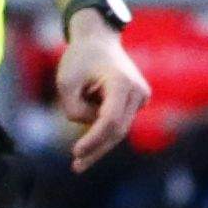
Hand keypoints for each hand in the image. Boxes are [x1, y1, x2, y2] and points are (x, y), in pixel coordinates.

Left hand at [54, 21, 150, 169]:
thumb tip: (89, 127)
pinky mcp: (138, 101)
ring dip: (95, 130)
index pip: (110, 121)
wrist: (99, 39)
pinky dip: (101, 123)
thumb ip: (75, 110)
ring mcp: (142, 97)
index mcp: (122, 83)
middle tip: (76, 167)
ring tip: (79, 103)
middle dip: (96, 149)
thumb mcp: (65, 83)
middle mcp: (138, 92)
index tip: (76, 154)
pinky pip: (118, 121)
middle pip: (117, 131)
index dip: (93, 141)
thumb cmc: (80, 58)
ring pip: (118, 128)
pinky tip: (91, 98)